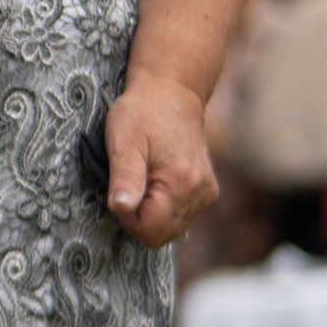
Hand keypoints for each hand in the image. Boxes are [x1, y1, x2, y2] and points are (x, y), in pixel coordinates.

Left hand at [102, 72, 216, 249]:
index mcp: (181, 184)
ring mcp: (206, 193)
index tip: (120, 189)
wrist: (172, 92)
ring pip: (171, 229)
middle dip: (138, 217)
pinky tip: (155, 183)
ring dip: (150, 212)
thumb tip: (121, 208)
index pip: (148, 230)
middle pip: (161, 235)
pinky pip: (180, 217)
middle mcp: (200, 193)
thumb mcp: (124, 142)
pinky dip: (163, 208)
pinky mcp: (207, 190)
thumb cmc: (142, 113)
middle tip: (129, 183)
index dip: (126, 216)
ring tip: (143, 178)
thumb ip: (125, 178)